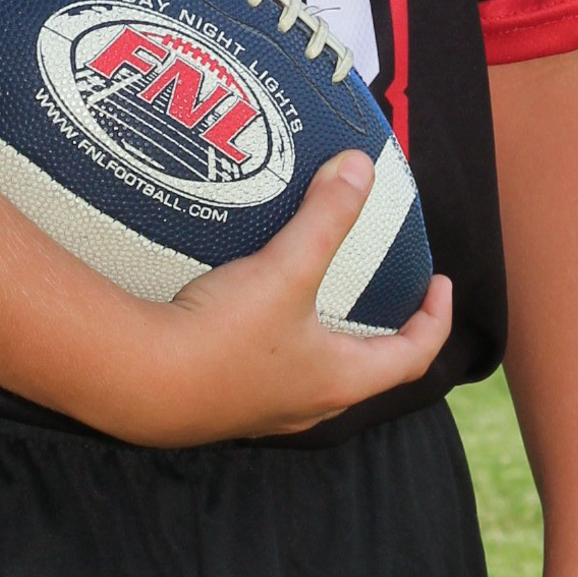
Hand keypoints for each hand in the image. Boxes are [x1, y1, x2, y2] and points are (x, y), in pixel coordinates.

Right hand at [110, 152, 452, 445]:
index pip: (412, 356)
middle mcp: (308, 404)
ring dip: (328, 339)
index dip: (434, 319)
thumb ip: (326, 217)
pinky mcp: (223, 402)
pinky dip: (279, 343)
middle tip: (381, 291)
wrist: (138, 381)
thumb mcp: (285, 269)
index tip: (439, 285)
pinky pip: (267, 372)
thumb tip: (361, 167)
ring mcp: (264, 409)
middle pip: (365, 370)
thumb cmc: (223, 336)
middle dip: (380, 330)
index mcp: (339, 380)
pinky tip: (252, 311)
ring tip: (319, 295)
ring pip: (315, 374)